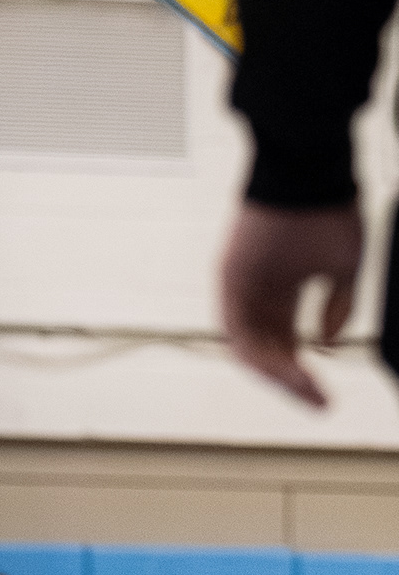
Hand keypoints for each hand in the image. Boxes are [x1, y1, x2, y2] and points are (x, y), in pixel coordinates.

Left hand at [220, 199, 360, 408]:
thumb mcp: (344, 267)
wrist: (309, 172)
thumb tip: (326, 341)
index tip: (325, 395)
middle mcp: (260, 290)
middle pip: (267, 348)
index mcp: (284, 287)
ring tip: (304, 390)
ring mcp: (242, 285)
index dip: (303, 370)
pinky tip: (285, 367)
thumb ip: (338, 306)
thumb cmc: (327, 208)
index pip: (287, 340)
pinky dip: (255, 351)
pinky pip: (235, 327)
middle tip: (317, 402)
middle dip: (291, 380)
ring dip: (276, 372)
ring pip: (249, 344)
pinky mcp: (230, 277)